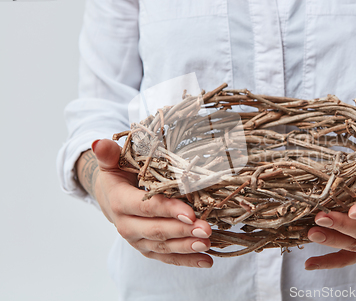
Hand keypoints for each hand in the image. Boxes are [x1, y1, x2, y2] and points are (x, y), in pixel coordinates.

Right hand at [89, 139, 213, 267]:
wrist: (109, 195)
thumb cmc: (118, 174)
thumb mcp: (113, 161)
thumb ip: (109, 153)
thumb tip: (99, 142)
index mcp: (119, 202)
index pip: (145, 207)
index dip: (167, 211)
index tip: (190, 213)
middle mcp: (126, 225)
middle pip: (156, 230)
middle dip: (182, 231)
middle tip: (205, 229)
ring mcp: (137, 240)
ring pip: (163, 247)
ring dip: (186, 247)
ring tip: (207, 244)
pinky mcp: (147, 248)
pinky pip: (166, 257)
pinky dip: (186, 260)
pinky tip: (206, 260)